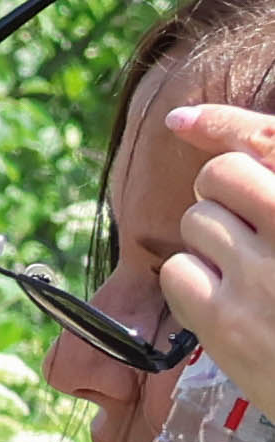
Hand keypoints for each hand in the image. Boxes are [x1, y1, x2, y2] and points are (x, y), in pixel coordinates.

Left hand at [163, 101, 274, 390]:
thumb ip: (271, 198)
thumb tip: (211, 144)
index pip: (265, 139)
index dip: (222, 125)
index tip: (182, 122)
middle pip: (221, 174)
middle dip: (218, 194)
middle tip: (238, 228)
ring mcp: (263, 274)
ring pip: (195, 222)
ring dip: (207, 243)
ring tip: (242, 274)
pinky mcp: (226, 319)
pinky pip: (177, 271)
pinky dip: (189, 284)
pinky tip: (220, 304)